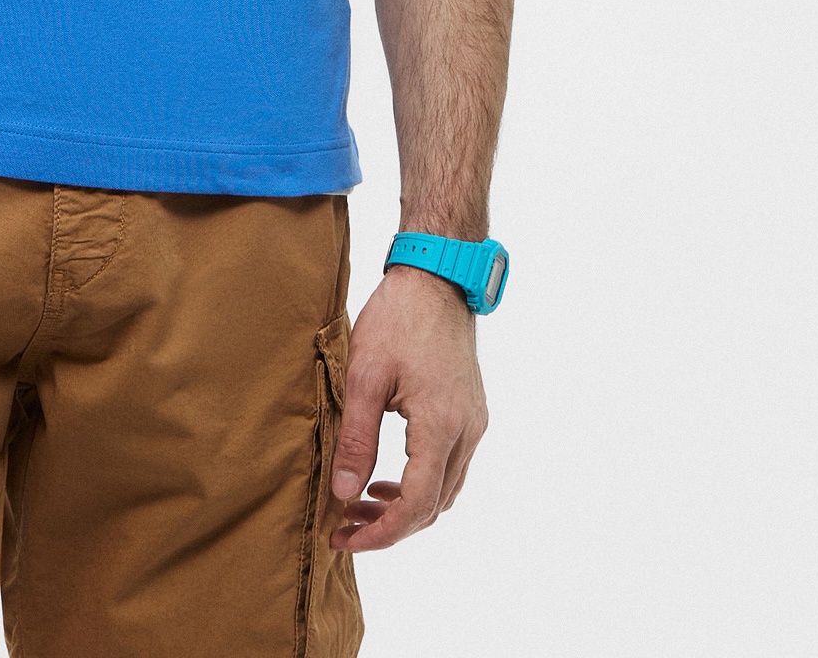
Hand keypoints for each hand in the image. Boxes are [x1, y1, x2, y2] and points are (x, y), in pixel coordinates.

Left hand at [329, 264, 488, 550]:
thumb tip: (344, 494)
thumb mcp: (364, 374)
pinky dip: (419, 483)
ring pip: (444, 491)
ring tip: (359, 506)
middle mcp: (466, 431)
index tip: (345, 539)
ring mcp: (473, 423)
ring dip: (405, 508)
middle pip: (434, 506)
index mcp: (440, 426)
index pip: (417, 505)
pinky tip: (385, 479)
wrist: (436, 277)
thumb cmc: (398, 318)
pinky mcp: (470, 412)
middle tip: (345, 528)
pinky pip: (449, 467)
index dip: (381, 533)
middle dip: (390, 527)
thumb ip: (356, 438)